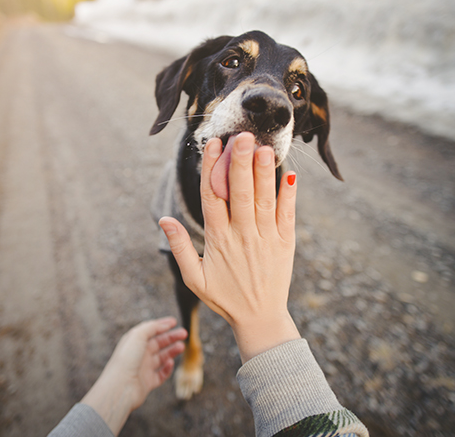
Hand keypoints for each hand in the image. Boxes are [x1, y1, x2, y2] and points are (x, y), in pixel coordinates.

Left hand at [81, 317, 185, 433]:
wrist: (120, 387)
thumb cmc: (126, 360)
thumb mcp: (138, 336)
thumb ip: (152, 327)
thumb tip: (165, 325)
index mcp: (134, 342)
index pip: (150, 331)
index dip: (162, 325)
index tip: (174, 321)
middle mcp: (138, 354)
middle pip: (158, 343)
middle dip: (171, 337)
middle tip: (184, 333)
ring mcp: (143, 369)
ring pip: (161, 357)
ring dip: (172, 351)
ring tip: (181, 347)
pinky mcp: (148, 383)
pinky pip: (161, 374)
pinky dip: (168, 368)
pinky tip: (170, 363)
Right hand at [159, 132, 300, 362]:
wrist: (260, 319)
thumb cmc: (224, 297)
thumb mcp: (194, 277)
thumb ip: (180, 247)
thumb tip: (164, 219)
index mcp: (218, 239)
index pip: (212, 196)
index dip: (211, 168)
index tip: (212, 144)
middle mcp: (242, 234)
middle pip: (240, 191)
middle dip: (240, 162)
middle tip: (242, 136)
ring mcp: (266, 237)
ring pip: (264, 199)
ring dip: (264, 172)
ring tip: (265, 147)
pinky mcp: (285, 243)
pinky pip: (287, 214)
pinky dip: (289, 195)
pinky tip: (290, 175)